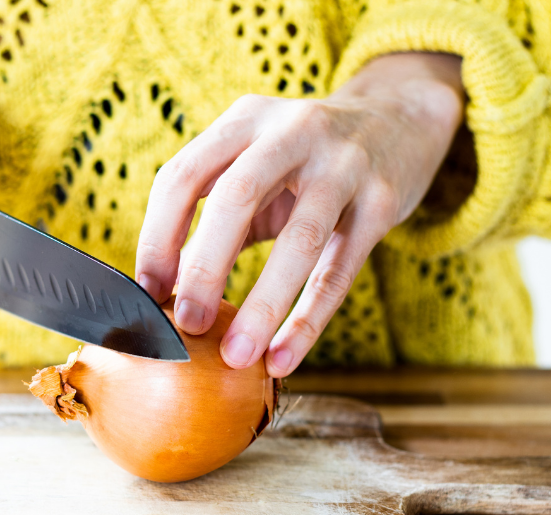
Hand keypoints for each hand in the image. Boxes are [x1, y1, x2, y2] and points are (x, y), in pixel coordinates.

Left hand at [135, 53, 463, 375]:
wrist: (401, 120)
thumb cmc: (307, 160)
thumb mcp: (256, 168)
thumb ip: (213, 220)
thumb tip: (164, 291)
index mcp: (245, 120)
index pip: (183, 175)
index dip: (158, 237)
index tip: (148, 292)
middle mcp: (293, 130)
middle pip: (237, 197)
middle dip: (206, 267)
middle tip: (188, 325)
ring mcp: (344, 163)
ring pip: (300, 239)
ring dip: (262, 305)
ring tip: (237, 356)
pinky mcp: (383, 201)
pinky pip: (340, 270)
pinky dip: (307, 321)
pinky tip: (282, 358)